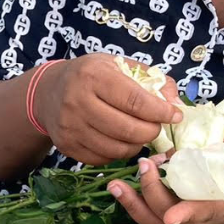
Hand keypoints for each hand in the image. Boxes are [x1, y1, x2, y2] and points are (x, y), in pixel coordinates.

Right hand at [33, 54, 181, 166]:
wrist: (48, 92)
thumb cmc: (90, 75)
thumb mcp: (118, 65)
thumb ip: (150, 79)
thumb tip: (176, 102)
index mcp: (93, 76)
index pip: (135, 100)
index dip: (161, 111)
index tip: (175, 115)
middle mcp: (77, 101)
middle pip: (128, 129)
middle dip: (151, 131)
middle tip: (156, 127)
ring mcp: (70, 126)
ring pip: (117, 148)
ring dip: (137, 145)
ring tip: (140, 134)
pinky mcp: (66, 145)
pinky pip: (103, 158)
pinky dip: (119, 153)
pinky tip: (121, 140)